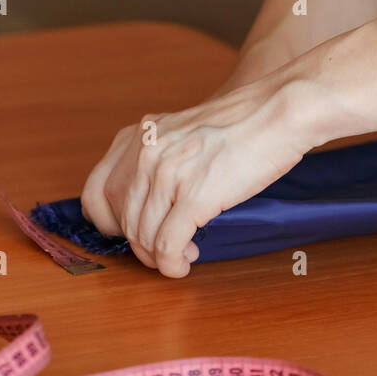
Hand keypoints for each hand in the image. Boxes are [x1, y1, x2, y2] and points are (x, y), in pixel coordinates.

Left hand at [80, 73, 320, 277]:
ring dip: (158, 257)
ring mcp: (168, 174)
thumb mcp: (184, 129)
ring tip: (181, 255)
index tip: (129, 232)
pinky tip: (185, 262)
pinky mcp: (193, 196)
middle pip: (120, 220)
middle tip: (161, 249)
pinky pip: (167, 246)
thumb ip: (159, 155)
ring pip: (143, 237)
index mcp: (140, 135)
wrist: (279, 111)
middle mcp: (146, 152)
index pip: (97, 191)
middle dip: (139, 244)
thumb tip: (145, 202)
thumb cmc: (242, 122)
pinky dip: (172, 263)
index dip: (108, 222)